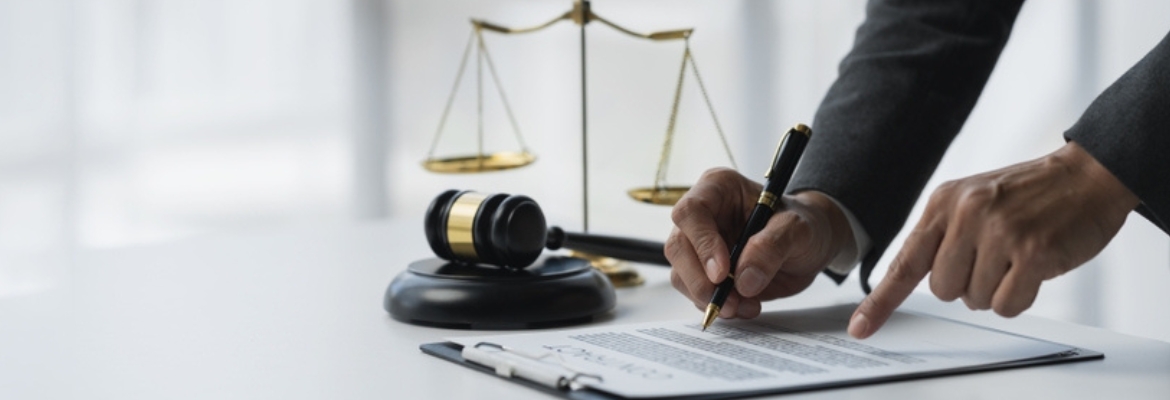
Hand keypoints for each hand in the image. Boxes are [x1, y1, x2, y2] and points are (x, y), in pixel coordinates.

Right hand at [666, 168, 854, 318]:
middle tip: (729, 301)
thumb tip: (744, 278)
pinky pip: (695, 292)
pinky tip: (744, 305)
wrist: (809, 246)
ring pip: (680, 273)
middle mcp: (702, 215)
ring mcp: (699, 244)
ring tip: (744, 305)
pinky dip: (717, 305)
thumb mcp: (798, 228)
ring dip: (708, 297)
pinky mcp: (703, 271)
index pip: (691, 211)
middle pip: (678, 246)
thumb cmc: (803, 224)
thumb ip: (773, 246)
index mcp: (719, 188)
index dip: (702, 243)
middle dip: (700, 280)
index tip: (723, 273)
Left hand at [848, 141, 1139, 338]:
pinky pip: (1007, 305)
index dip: (881, 301)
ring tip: (1017, 256)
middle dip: (968, 284)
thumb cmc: (1029, 194)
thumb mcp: (973, 199)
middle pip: (942, 289)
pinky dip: (1020, 297)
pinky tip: (1033, 268)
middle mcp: (966, 214)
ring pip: (975, 300)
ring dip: (997, 288)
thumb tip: (918, 277)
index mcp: (943, 202)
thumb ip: (943, 234)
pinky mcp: (1032, 252)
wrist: (1087, 175)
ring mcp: (999, 232)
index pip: (904, 261)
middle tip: (995, 258)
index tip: (860, 328)